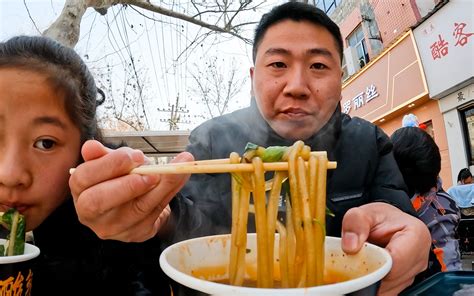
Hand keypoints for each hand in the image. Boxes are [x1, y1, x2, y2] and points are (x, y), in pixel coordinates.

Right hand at [69, 140, 192, 241]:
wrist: (139, 198)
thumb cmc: (120, 178)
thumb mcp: (112, 163)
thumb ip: (104, 155)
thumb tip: (91, 147)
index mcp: (81, 190)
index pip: (84, 177)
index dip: (109, 165)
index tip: (134, 156)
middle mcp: (92, 214)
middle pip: (100, 201)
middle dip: (127, 185)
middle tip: (150, 173)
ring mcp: (114, 228)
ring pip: (137, 209)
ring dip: (160, 187)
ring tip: (175, 170)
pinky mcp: (137, 233)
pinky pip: (156, 213)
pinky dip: (171, 191)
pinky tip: (180, 177)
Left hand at [341, 202, 429, 295]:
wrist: (385, 223)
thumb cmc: (380, 218)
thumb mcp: (364, 212)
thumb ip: (355, 222)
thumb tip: (350, 246)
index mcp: (416, 236)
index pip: (395, 261)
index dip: (373, 263)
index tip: (356, 259)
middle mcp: (419, 257)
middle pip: (391, 278)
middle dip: (369, 273)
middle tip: (351, 262)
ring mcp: (413, 272)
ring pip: (388, 288)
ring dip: (370, 280)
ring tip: (358, 264)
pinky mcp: (404, 282)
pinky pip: (386, 290)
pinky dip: (372, 285)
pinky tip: (364, 272)